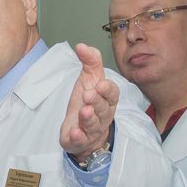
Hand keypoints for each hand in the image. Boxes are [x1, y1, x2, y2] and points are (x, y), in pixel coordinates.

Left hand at [60, 43, 119, 160]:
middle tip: (88, 95)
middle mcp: (102, 115)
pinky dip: (78, 137)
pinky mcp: (79, 141)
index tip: (100, 84)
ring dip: (88, 118)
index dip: (107, 90)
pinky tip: (75, 132)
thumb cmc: (88, 102)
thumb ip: (90, 62)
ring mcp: (91, 130)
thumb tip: (82, 45)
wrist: (83, 130)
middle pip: (103, 109)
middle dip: (97, 102)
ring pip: (93, 125)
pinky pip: (80, 140)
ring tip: (83, 111)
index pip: (112, 94)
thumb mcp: (89, 80)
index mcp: (107, 100)